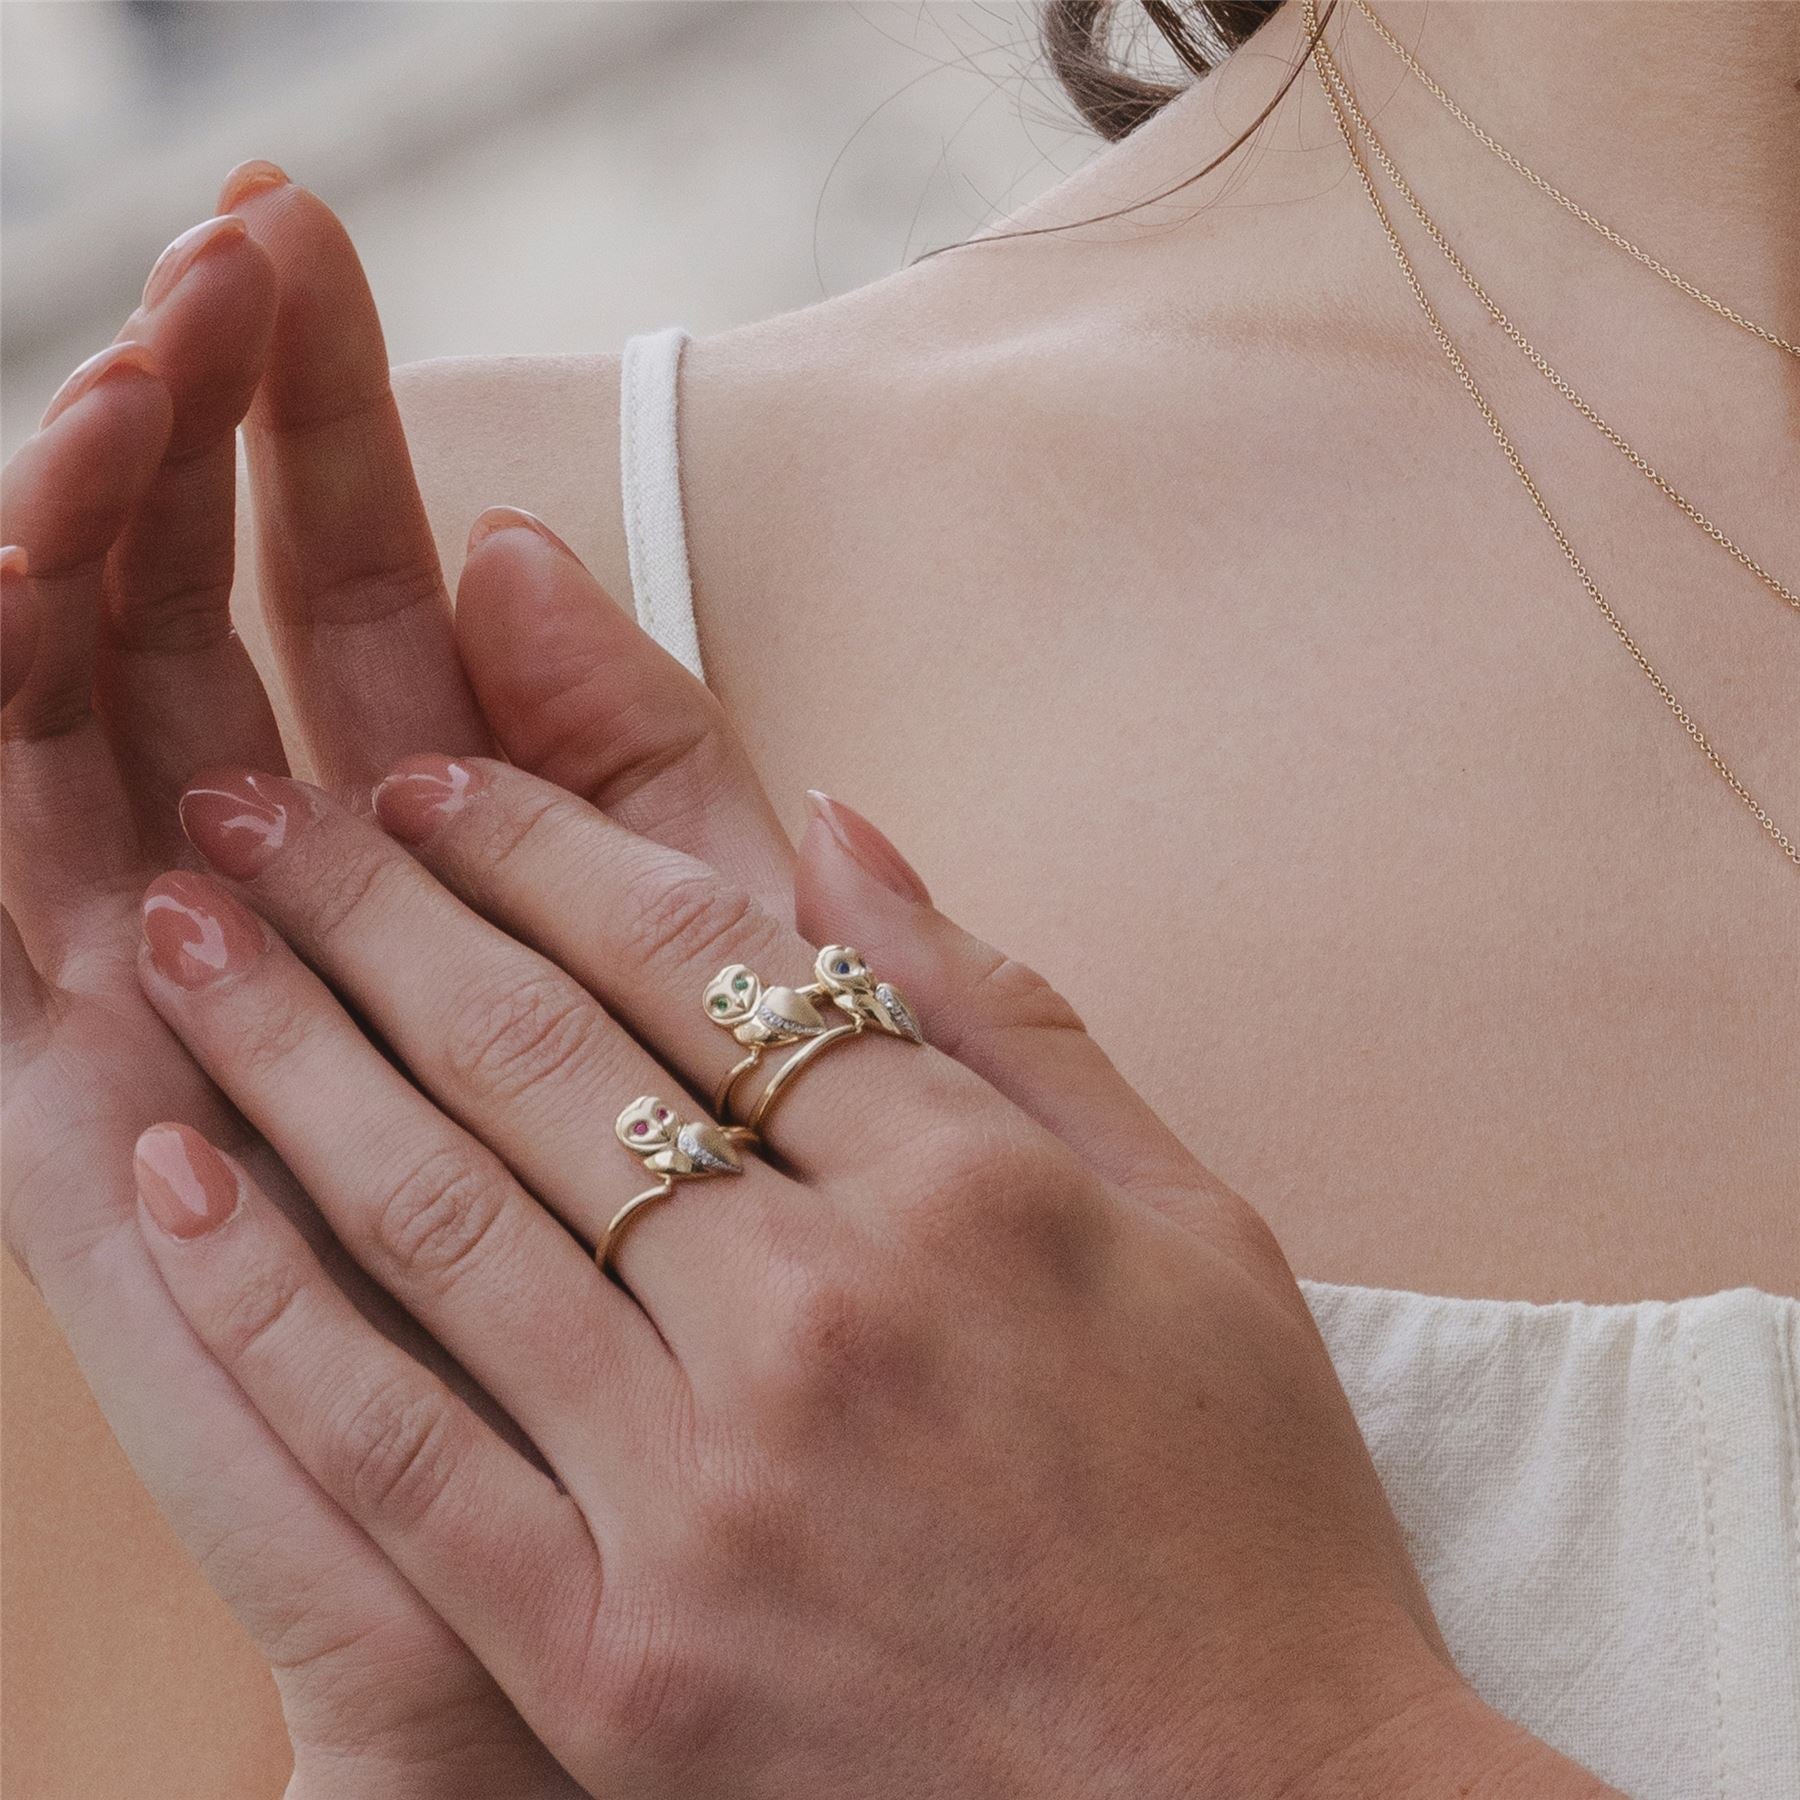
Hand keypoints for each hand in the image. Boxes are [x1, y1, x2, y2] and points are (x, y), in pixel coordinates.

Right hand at [1, 178, 575, 1796]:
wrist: (682, 1532)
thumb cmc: (728, 1246)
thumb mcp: (707, 961)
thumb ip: (630, 762)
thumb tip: (519, 538)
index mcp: (431, 856)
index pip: (354, 582)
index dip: (327, 410)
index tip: (305, 230)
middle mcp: (283, 903)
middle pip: (213, 612)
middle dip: (204, 423)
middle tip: (216, 233)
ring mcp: (172, 1000)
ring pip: (93, 711)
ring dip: (90, 528)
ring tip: (116, 364)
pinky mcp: (96, 1117)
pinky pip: (7, 887)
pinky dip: (4, 726)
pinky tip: (15, 575)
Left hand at [129, 519, 1617, 1796]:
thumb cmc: (1244, 1517)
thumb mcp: (1196, 1222)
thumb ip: (1007, 1014)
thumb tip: (842, 835)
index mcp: (966, 1190)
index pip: (702, 961)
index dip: (546, 848)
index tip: (441, 781)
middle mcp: (820, 1313)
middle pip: (545, 1056)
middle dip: (377, 904)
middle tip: (261, 808)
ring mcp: (706, 1493)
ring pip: (443, 1217)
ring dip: (290, 1053)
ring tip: (186, 937)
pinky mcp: (619, 1662)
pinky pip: (403, 1456)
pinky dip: (271, 1313)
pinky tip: (177, 1187)